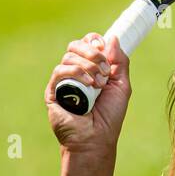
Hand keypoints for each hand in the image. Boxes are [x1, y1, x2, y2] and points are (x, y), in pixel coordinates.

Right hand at [44, 33, 131, 153]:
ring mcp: (63, 81)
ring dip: (88, 66)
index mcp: (90, 68)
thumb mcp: (121, 85)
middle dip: (92, 52)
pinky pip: (60, 71)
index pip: (87, 43)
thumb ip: (119, 62)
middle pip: (75, 45)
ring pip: (69, 56)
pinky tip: (88, 84)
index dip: (94, 41)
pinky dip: (75, 72)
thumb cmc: (109, 115)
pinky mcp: (53, 91)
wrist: (96, 138)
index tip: (104, 49)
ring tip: (99, 84)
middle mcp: (75, 72)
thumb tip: (112, 38)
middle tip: (104, 68)